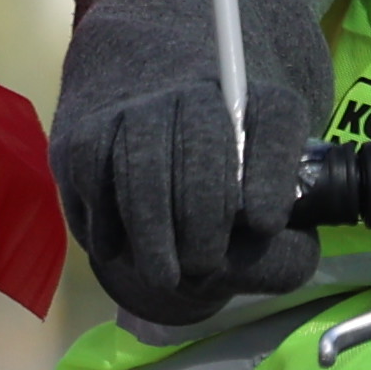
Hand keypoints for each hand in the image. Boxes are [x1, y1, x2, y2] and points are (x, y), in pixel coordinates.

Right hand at [58, 81, 313, 331]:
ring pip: (142, 153)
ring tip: (163, 277)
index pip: (276, 117)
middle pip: (203, 132)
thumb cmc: (231, 231)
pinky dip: (104, 218)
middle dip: (202, 209)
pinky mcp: (88, 131)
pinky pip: (92, 169)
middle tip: (202, 265)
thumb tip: (254, 244)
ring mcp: (140, 106)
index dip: (271, 168)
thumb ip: (282, 257)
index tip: (266, 225)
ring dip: (152, 224)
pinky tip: (118, 249)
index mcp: (265, 112)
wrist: (161, 200)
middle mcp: (204, 92)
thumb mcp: (273, 251)